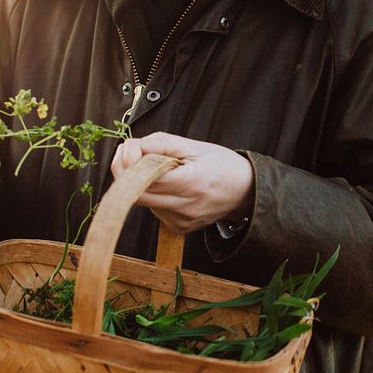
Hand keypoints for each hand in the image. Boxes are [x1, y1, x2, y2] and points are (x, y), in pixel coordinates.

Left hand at [111, 132, 253, 234]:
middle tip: (132, 154)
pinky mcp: (178, 228)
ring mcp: (181, 221)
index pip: (144, 178)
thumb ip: (158, 143)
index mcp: (191, 183)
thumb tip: (128, 149)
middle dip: (126, 172)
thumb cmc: (222, 164)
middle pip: (136, 194)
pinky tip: (171, 188)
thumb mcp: (193, 145)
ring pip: (144, 202)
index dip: (129, 162)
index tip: (130, 148)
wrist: (246, 191)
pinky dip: (155, 196)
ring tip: (163, 171)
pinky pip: (154, 210)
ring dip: (143, 184)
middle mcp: (185, 207)